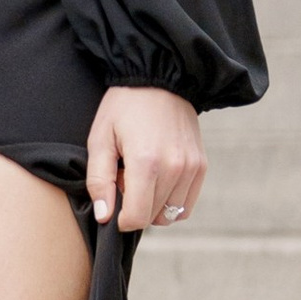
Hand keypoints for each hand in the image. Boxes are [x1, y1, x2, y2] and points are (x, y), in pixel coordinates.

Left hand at [84, 86, 204, 234]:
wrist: (160, 79)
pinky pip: (186, 204)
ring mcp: (192, 168)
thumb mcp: (100, 139)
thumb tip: (105, 216)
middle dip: (135, 207)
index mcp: (147, 162)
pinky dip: (170, 201)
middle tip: (125, 179)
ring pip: (171, 214)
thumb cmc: (124, 107)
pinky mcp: (201, 166)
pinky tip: (158, 179)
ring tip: (142, 177)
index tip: (113, 206)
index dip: (121, 220)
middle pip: (153, 216)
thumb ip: (99, 181)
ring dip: (153, 205)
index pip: (138, 217)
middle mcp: (175, 168)